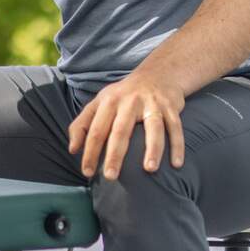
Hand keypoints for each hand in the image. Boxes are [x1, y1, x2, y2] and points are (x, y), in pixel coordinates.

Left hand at [68, 71, 186, 180]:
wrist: (158, 73)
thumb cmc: (123, 95)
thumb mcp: (99, 103)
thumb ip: (82, 124)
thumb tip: (72, 150)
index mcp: (109, 102)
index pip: (96, 129)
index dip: (90, 151)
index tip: (87, 172)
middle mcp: (129, 102)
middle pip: (121, 130)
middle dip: (115, 154)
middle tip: (110, 176)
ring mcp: (152, 104)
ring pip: (153, 127)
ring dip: (152, 149)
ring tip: (149, 169)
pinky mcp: (171, 107)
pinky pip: (175, 128)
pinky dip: (177, 145)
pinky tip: (176, 164)